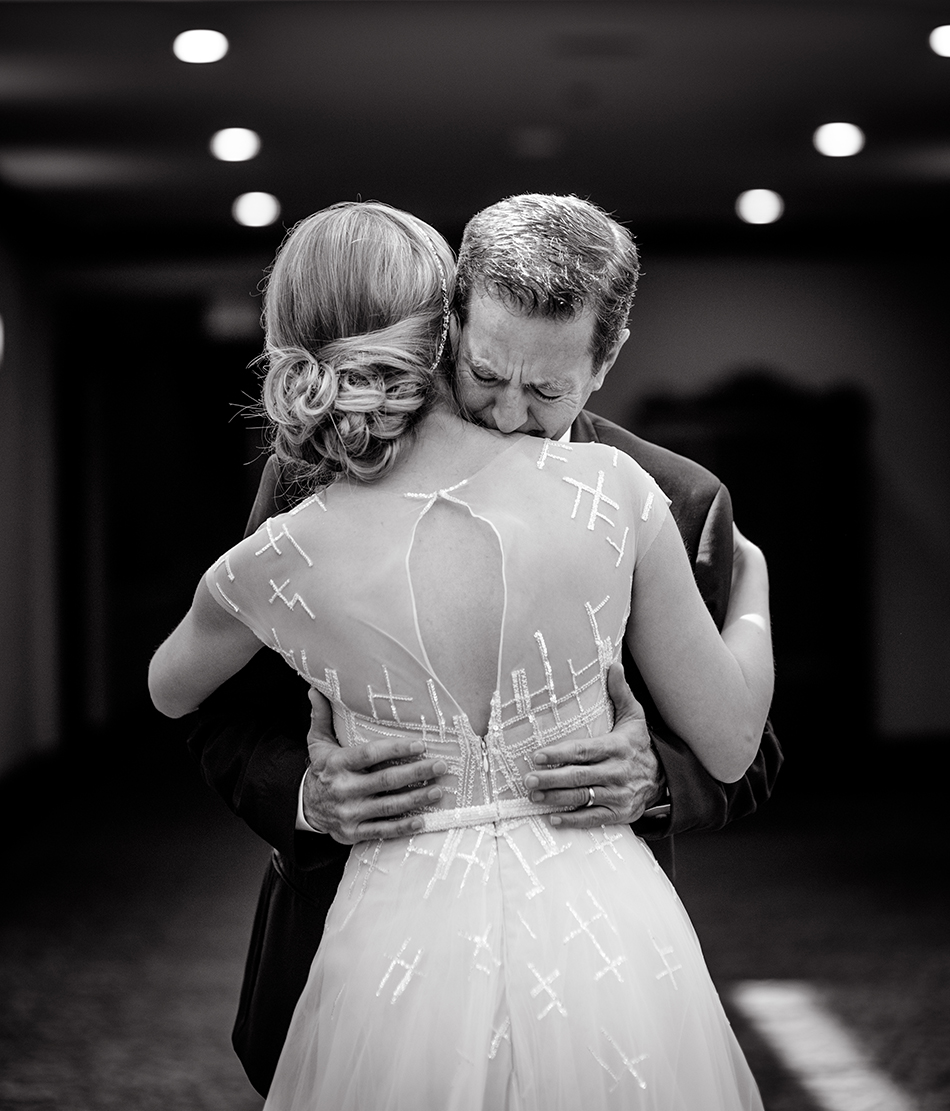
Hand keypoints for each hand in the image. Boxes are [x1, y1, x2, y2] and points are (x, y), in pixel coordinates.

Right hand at [303, 690, 445, 843]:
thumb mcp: (317, 742)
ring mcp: (349, 813)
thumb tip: (315, 689)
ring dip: (416, 799)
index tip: (420, 745)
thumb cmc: (321, 770)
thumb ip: (321, 716)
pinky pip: (382, 830)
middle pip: (386, 780)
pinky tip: (421, 821)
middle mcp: (343, 789)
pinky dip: (402, 827)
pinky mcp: (353, 833)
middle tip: (440, 766)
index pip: (370, 754)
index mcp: (337, 764)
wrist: (304, 807)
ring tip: (437, 790)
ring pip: (388, 806)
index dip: (396, 750)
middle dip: (416, 773)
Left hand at [522, 662, 659, 827]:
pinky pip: (593, 818)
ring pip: (583, 798)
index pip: (583, 751)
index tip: (537, 756)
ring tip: (534, 796)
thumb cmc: (639, 744)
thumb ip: (620, 692)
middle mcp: (618, 772)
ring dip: (556, 798)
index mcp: (617, 747)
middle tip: (528, 779)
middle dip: (551, 779)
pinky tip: (553, 817)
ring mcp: (619, 795)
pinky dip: (573, 820)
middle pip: (579, 776)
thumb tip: (612, 664)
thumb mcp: (634, 716)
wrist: (665, 777)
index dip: (559, 754)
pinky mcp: (620, 813)